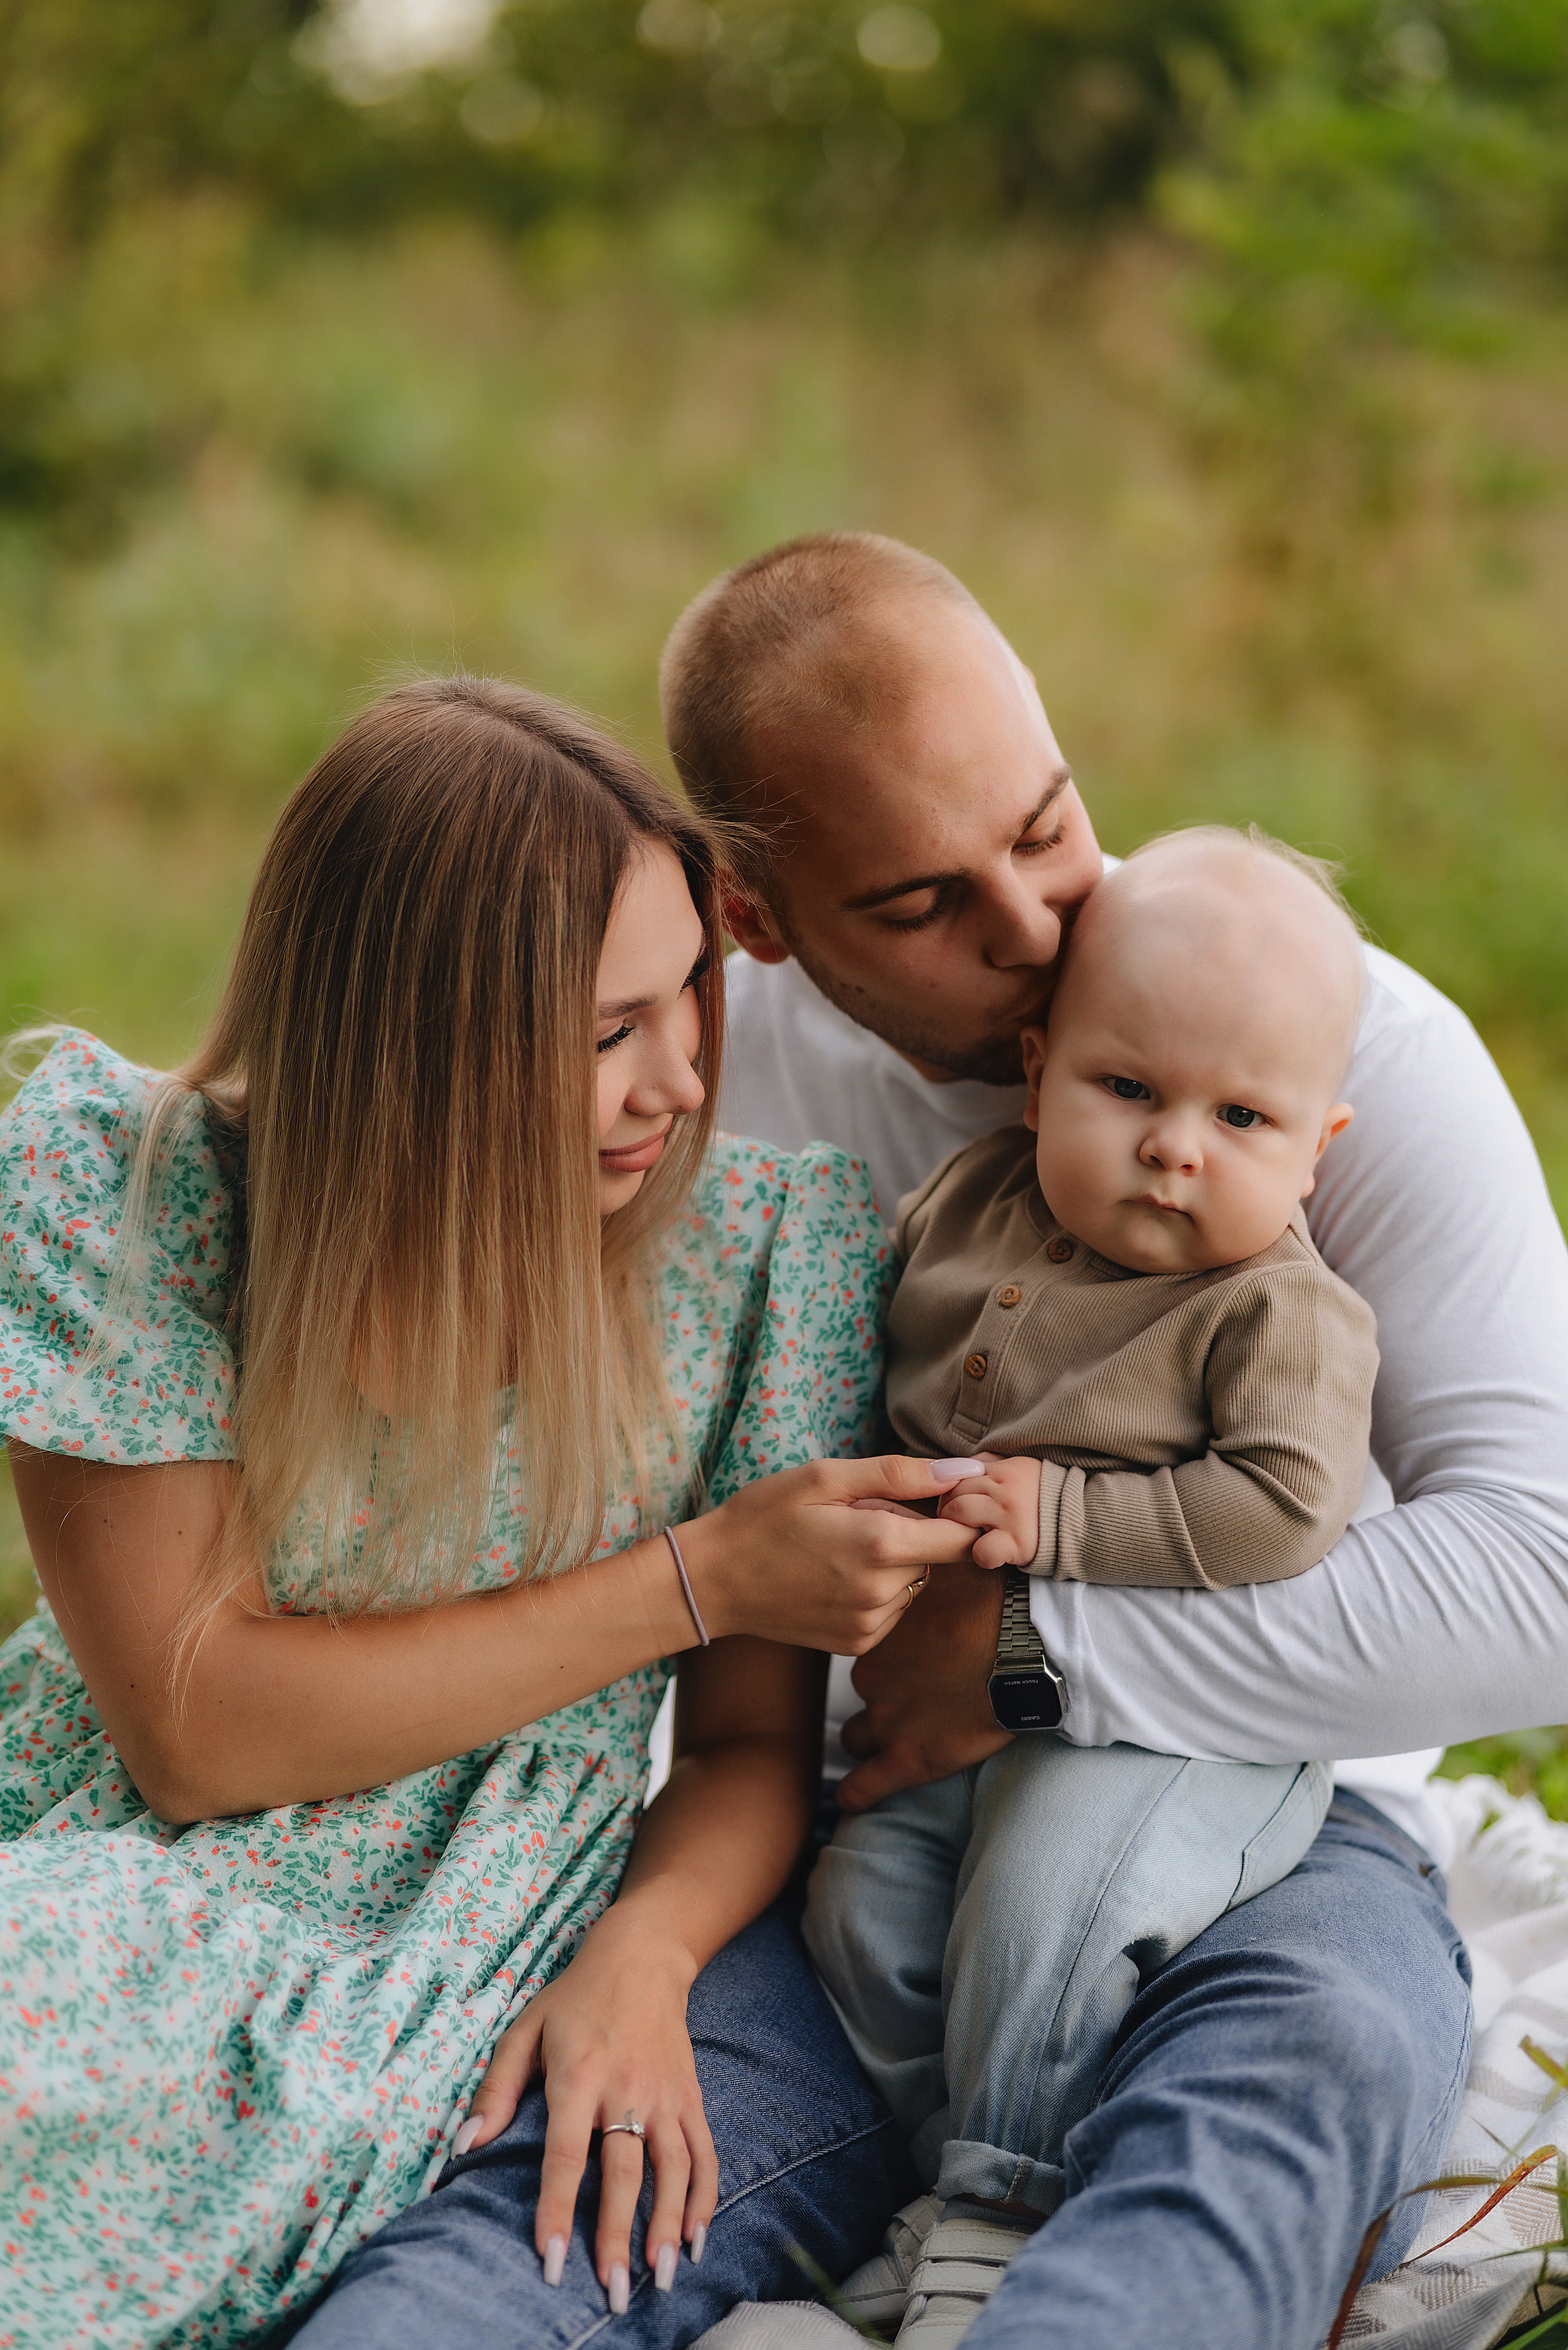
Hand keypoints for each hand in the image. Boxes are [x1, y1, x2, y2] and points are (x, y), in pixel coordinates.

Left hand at [457, 1911, 715, 2308]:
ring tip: (658, 2276)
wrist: (643, 1955)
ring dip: (667, 2225)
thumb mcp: (525, 2028)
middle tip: (613, 2290)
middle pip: (624, 2170)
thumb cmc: (575, 1998)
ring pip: (673, 2168)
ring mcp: (663, 2094)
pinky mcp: (690, 2096)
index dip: (557, 2206)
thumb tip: (464, 2146)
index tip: (551, 2257)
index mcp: (578, 2074)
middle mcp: (625, 2088)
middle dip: (617, 2233)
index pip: (565, 2152)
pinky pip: (703, 2153)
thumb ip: (495, 2088)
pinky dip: (704, 2197)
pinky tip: (695, 2239)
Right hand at [678, 1455, 983, 1653]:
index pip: (962, 1537)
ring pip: (913, 1583)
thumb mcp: (824, 1478)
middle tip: (857, 1516)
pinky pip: (892, 1609)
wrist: (711, 1580)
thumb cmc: (762, 1518)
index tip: (929, 1500)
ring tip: (840, 1546)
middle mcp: (881, 1593)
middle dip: (912, 1532)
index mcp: (879, 1546)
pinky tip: (836, 1574)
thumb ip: (900, 1474)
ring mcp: (869, 1625)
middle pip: (935, 1557)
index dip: (956, 1514)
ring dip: (893, 1562)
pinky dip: (876, 1589)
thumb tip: (964, 1472)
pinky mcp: (856, 1644)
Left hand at [837, 1558, 1009, 1810]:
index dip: (879, 1639)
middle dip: (878, 1688)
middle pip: (861, 1685)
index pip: (862, 1636)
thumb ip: (938, 1537)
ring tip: (881, 1741)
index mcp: (882, 1630)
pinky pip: (864, 1785)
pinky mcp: (911, 1757)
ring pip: (855, 1734)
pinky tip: (853, 1795)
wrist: (1026, 1644)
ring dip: (865, 1737)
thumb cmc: (996, 1595)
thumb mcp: (959, 1554)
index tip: (901, 1641)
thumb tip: (938, 1500)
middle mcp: (875, 1675)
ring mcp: (890, 1719)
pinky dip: (857, 1791)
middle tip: (907, 1686)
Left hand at [937, 1453, 1042, 1570]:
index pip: (960, 1474)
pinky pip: (983, 1550)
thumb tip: (960, 1465)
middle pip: (955, 1492)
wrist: (1086, 1521)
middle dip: (947, 1508)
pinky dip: (980, 1554)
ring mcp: (1010, 1515)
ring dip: (955, 1527)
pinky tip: (986, 1553)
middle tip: (953, 1522)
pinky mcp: (1017, 1543)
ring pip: (960, 1513)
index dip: (950, 1489)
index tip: (952, 1502)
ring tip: (966, 1535)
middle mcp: (1006, 1488)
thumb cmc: (1049, 1497)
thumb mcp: (1023, 1468)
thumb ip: (992, 1464)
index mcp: (1006, 1469)